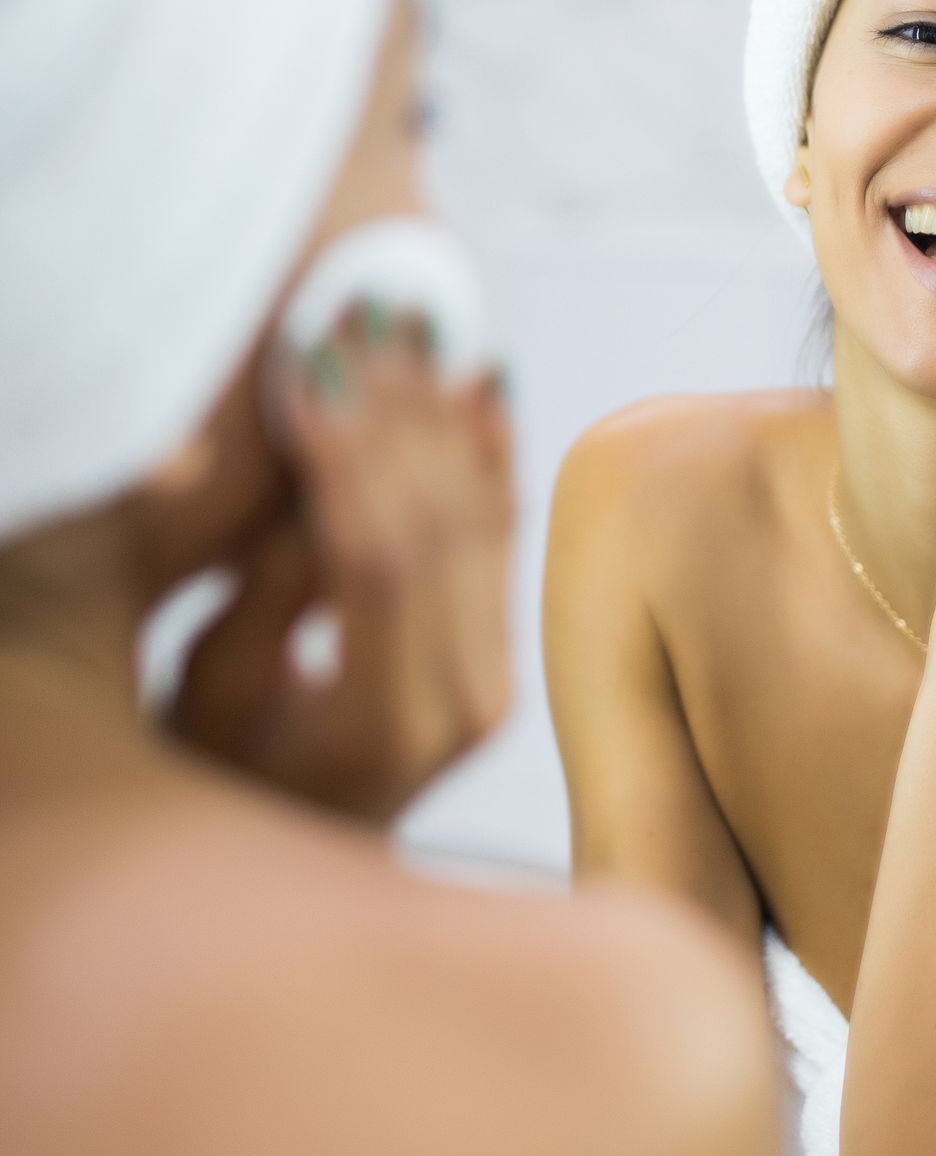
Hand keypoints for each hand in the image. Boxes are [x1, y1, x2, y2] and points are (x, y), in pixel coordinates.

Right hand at [171, 308, 515, 820]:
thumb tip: (291, 485)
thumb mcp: (210, 699)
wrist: (299, 847)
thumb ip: (260, 598)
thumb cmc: (222, 775)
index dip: (349, 452)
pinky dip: (494, 453)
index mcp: (382, 725)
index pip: (377, 556)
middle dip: (400, 407)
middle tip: (369, 308)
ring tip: (421, 320)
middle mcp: (463, 708)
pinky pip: (505, 537)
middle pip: (442, 525)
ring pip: (483, 519)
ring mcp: (496, 684)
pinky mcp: (504, 656)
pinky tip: (487, 383)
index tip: (316, 358)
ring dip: (447, 411)